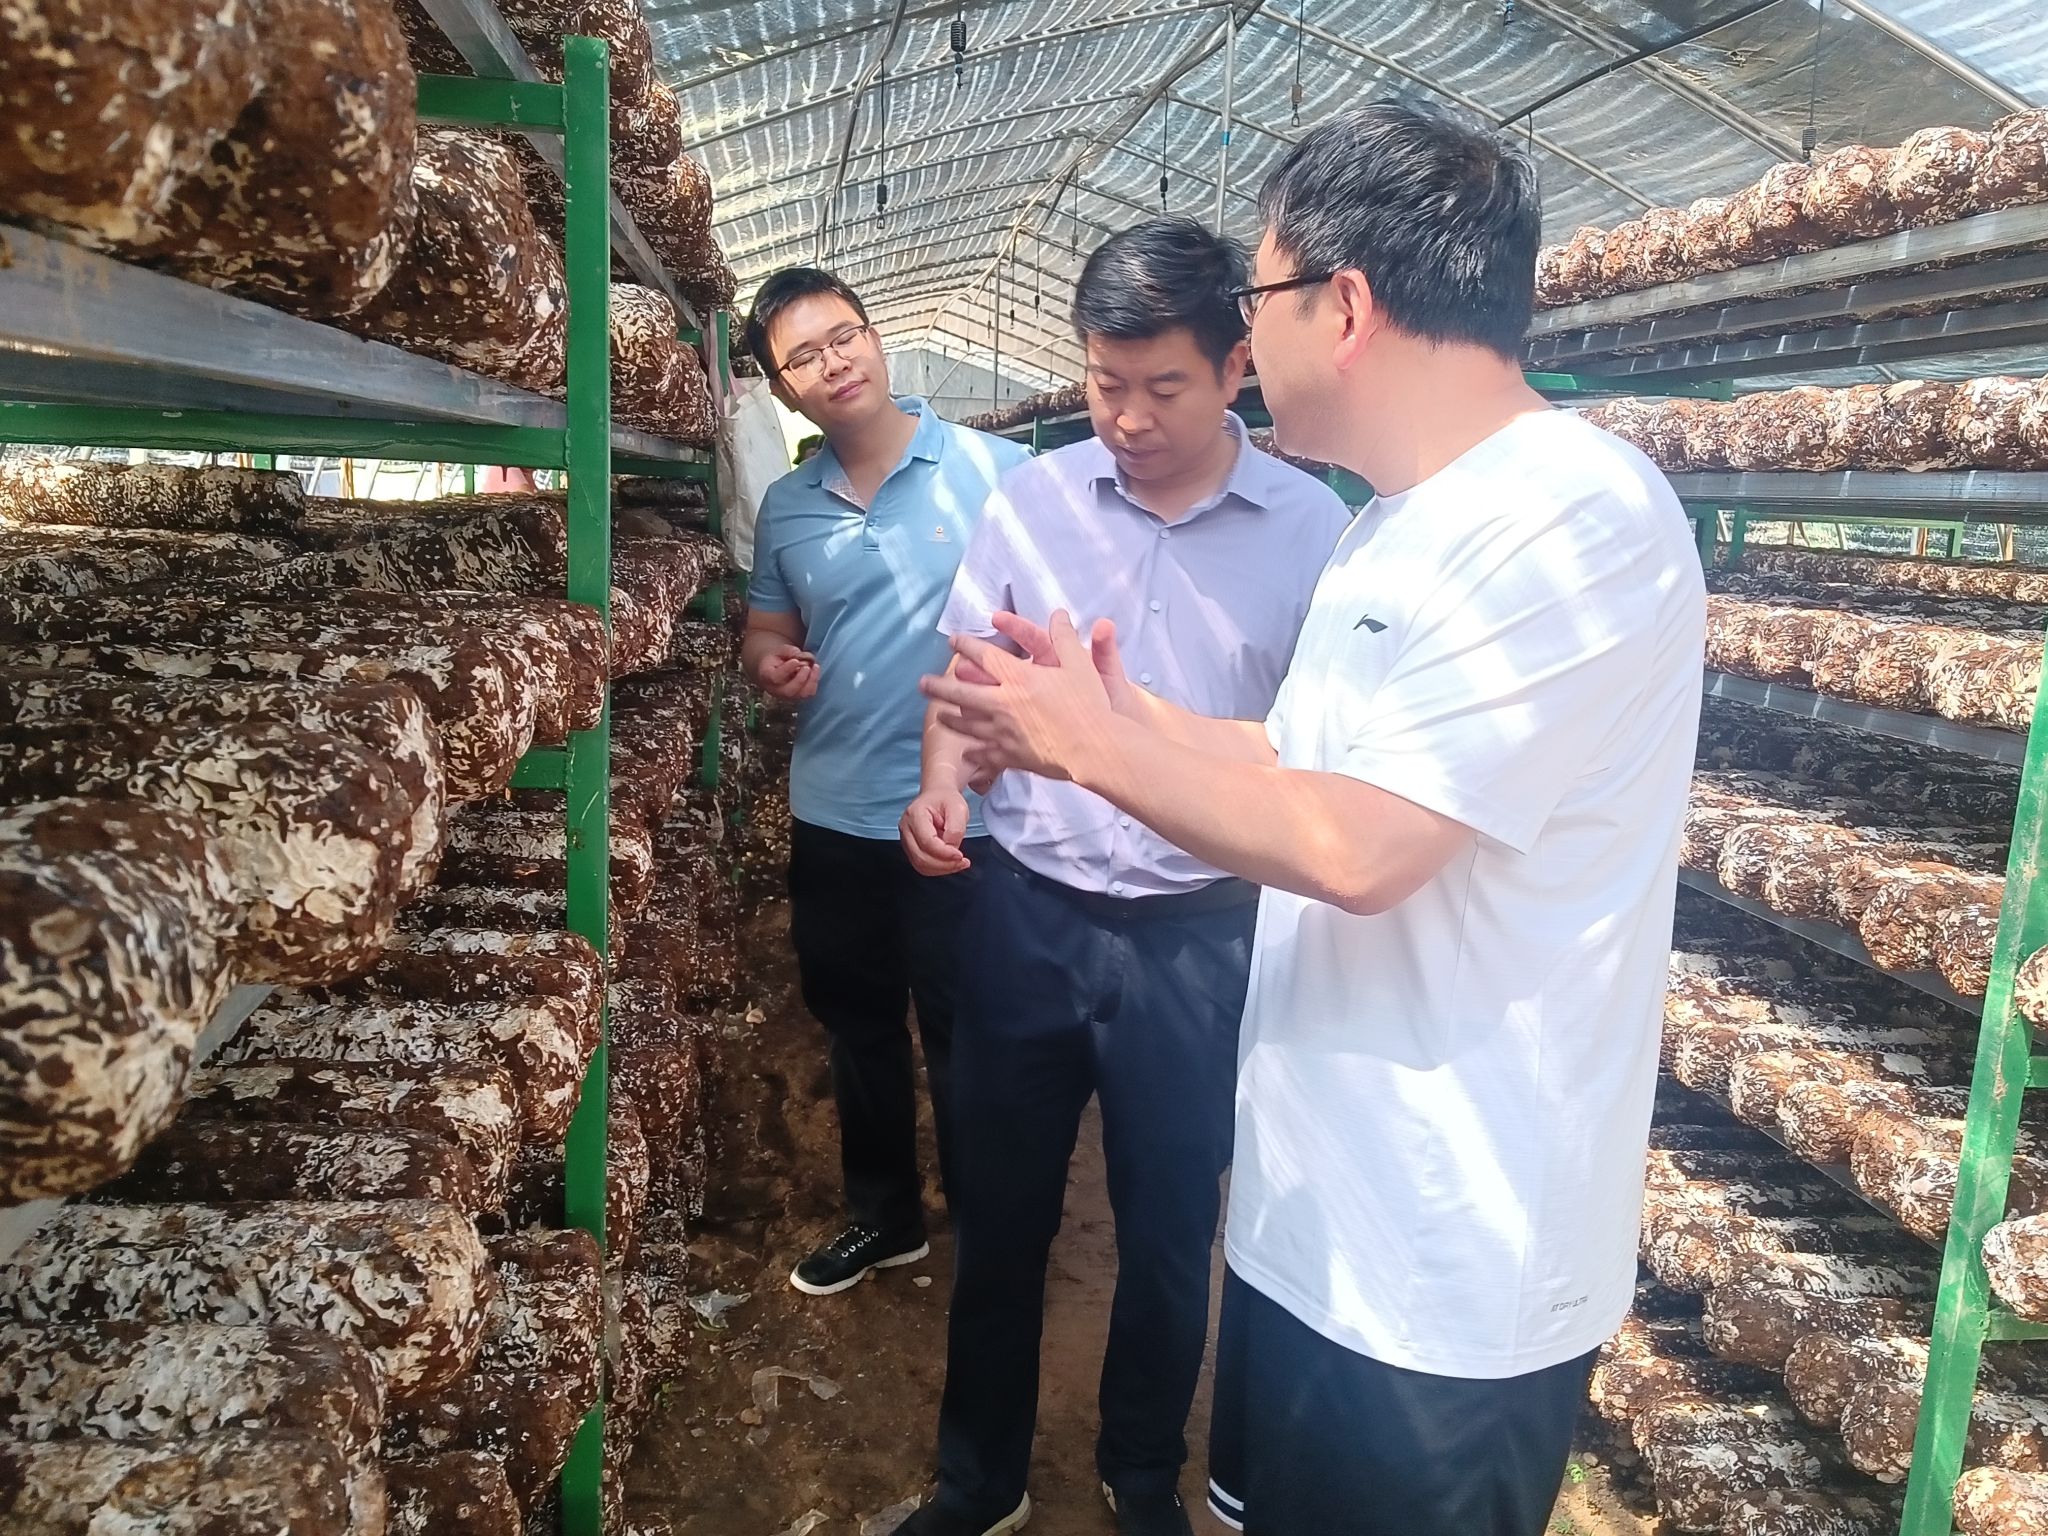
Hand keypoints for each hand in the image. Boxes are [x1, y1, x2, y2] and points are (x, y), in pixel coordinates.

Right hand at [754, 643, 818, 699]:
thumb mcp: (779, 650)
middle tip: (807, 666)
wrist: (775, 668)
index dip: (787, 670)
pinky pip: (809, 693)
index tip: (795, 661)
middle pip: (789, 691)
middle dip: (801, 679)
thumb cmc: (776, 658)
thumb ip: (788, 651)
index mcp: (767, 676)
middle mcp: (776, 690)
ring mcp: (788, 695)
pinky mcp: (798, 696)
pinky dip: (815, 682)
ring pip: (801, 695)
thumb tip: (799, 654)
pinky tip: (815, 670)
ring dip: (811, 681)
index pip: (775, 678)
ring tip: (815, 666)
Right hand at [899, 787, 972, 875]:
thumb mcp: (958, 807)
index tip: (960, 855)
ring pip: (920, 865)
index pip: (927, 841)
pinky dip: (938, 868)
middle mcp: (906, 828)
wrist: (937, 796)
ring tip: (958, 863)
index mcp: (915, 814)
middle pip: (921, 857)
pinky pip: (922, 865)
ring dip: (942, 869)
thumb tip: (951, 848)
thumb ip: (956, 828)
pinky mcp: (911, 848)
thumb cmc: (946, 800)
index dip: (945, 853)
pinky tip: (950, 863)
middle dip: (944, 865)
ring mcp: (906, 839)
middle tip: (962, 862)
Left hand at [920, 610, 1116, 782]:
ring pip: (967, 725)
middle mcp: (1003, 703)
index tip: (954, 641)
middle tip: (922, 683)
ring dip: (949, 719)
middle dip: (938, 686)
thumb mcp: (1079, 665)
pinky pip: (984, 754)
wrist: (1095, 749)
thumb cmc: (1089, 706)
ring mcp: (1003, 732)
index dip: (966, 646)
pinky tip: (967, 752)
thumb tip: (1059, 614)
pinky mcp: (1010, 756)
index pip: (983, 656)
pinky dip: (974, 753)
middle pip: (960, 693)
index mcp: (1018, 677)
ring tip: (938, 715)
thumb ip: (1065, 638)